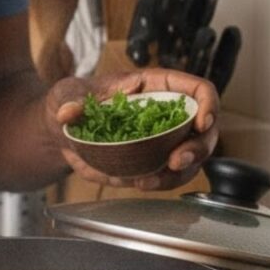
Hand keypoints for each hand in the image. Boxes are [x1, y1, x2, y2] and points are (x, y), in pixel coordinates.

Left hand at [48, 68, 218, 190]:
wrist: (62, 130)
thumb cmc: (73, 101)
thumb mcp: (68, 94)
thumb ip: (70, 100)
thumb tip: (69, 112)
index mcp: (157, 87)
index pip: (197, 89)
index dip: (208, 104)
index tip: (202, 122)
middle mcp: (168, 114)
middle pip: (204, 130)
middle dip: (197, 148)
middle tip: (176, 161)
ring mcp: (164, 141)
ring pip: (191, 160)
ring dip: (178, 174)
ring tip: (151, 180)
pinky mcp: (152, 163)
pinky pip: (168, 177)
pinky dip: (159, 183)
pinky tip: (141, 182)